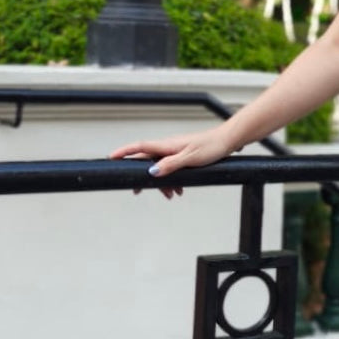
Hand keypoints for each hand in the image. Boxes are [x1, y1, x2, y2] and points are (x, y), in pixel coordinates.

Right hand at [110, 126, 235, 198]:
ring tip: (170, 195)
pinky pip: (171, 169)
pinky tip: (179, 190)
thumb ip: (170, 165)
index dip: (124, 152)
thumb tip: (152, 172)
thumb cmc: (210, 147)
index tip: (111, 158)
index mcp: (166, 145)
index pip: (140, 147)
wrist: (227, 142)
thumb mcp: (190, 158)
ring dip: (163, 183)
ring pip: (160, 168)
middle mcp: (168, 147)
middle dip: (143, 177)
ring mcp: (175, 151)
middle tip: (137, 191)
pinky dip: (172, 180)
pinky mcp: (183, 156)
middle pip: (147, 161)